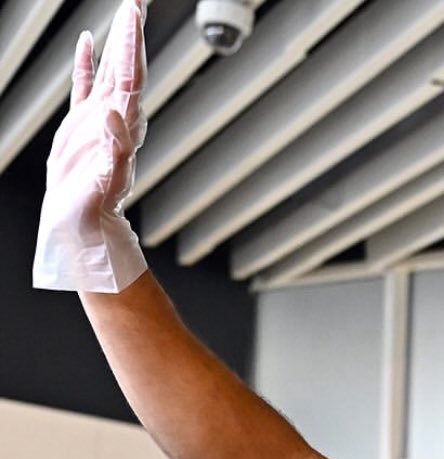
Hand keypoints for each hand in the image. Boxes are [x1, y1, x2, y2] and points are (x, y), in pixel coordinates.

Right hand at [32, 0, 148, 292]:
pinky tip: (87, 41)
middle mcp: (116, 117)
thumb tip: (119, 115)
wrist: (82, 224)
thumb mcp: (108, 178)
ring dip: (117, 40)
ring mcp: (99, 117)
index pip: (131, 75)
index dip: (132, 43)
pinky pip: (85, 84)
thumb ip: (116, 147)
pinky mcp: (81, 125)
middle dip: (132, 32)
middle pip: (127, 65)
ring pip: (110, 68)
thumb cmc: (96, 208)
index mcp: (123, 125)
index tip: (133, 12)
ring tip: (124, 10)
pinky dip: (86, 61)